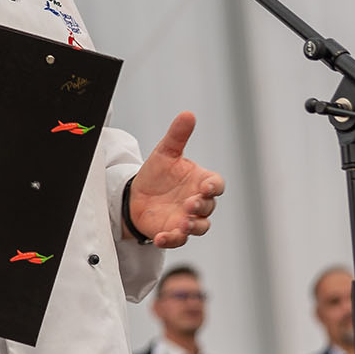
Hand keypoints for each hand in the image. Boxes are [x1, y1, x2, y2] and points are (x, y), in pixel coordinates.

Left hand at [126, 113, 223, 247]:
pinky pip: (178, 239)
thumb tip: (188, 114)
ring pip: (200, 227)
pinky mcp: (173, 232)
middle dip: (201, 207)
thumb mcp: (165, 152)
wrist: (137, 195)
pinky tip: (161, 237)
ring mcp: (188, 219)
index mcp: (201, 181)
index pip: (216, 184)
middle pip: (209, 207)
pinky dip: (171, 239)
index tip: (206, 186)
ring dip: (193, 226)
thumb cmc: (157, 174)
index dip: (214, 186)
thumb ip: (178, 136)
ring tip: (183, 224)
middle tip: (190, 204)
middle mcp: (198, 201)